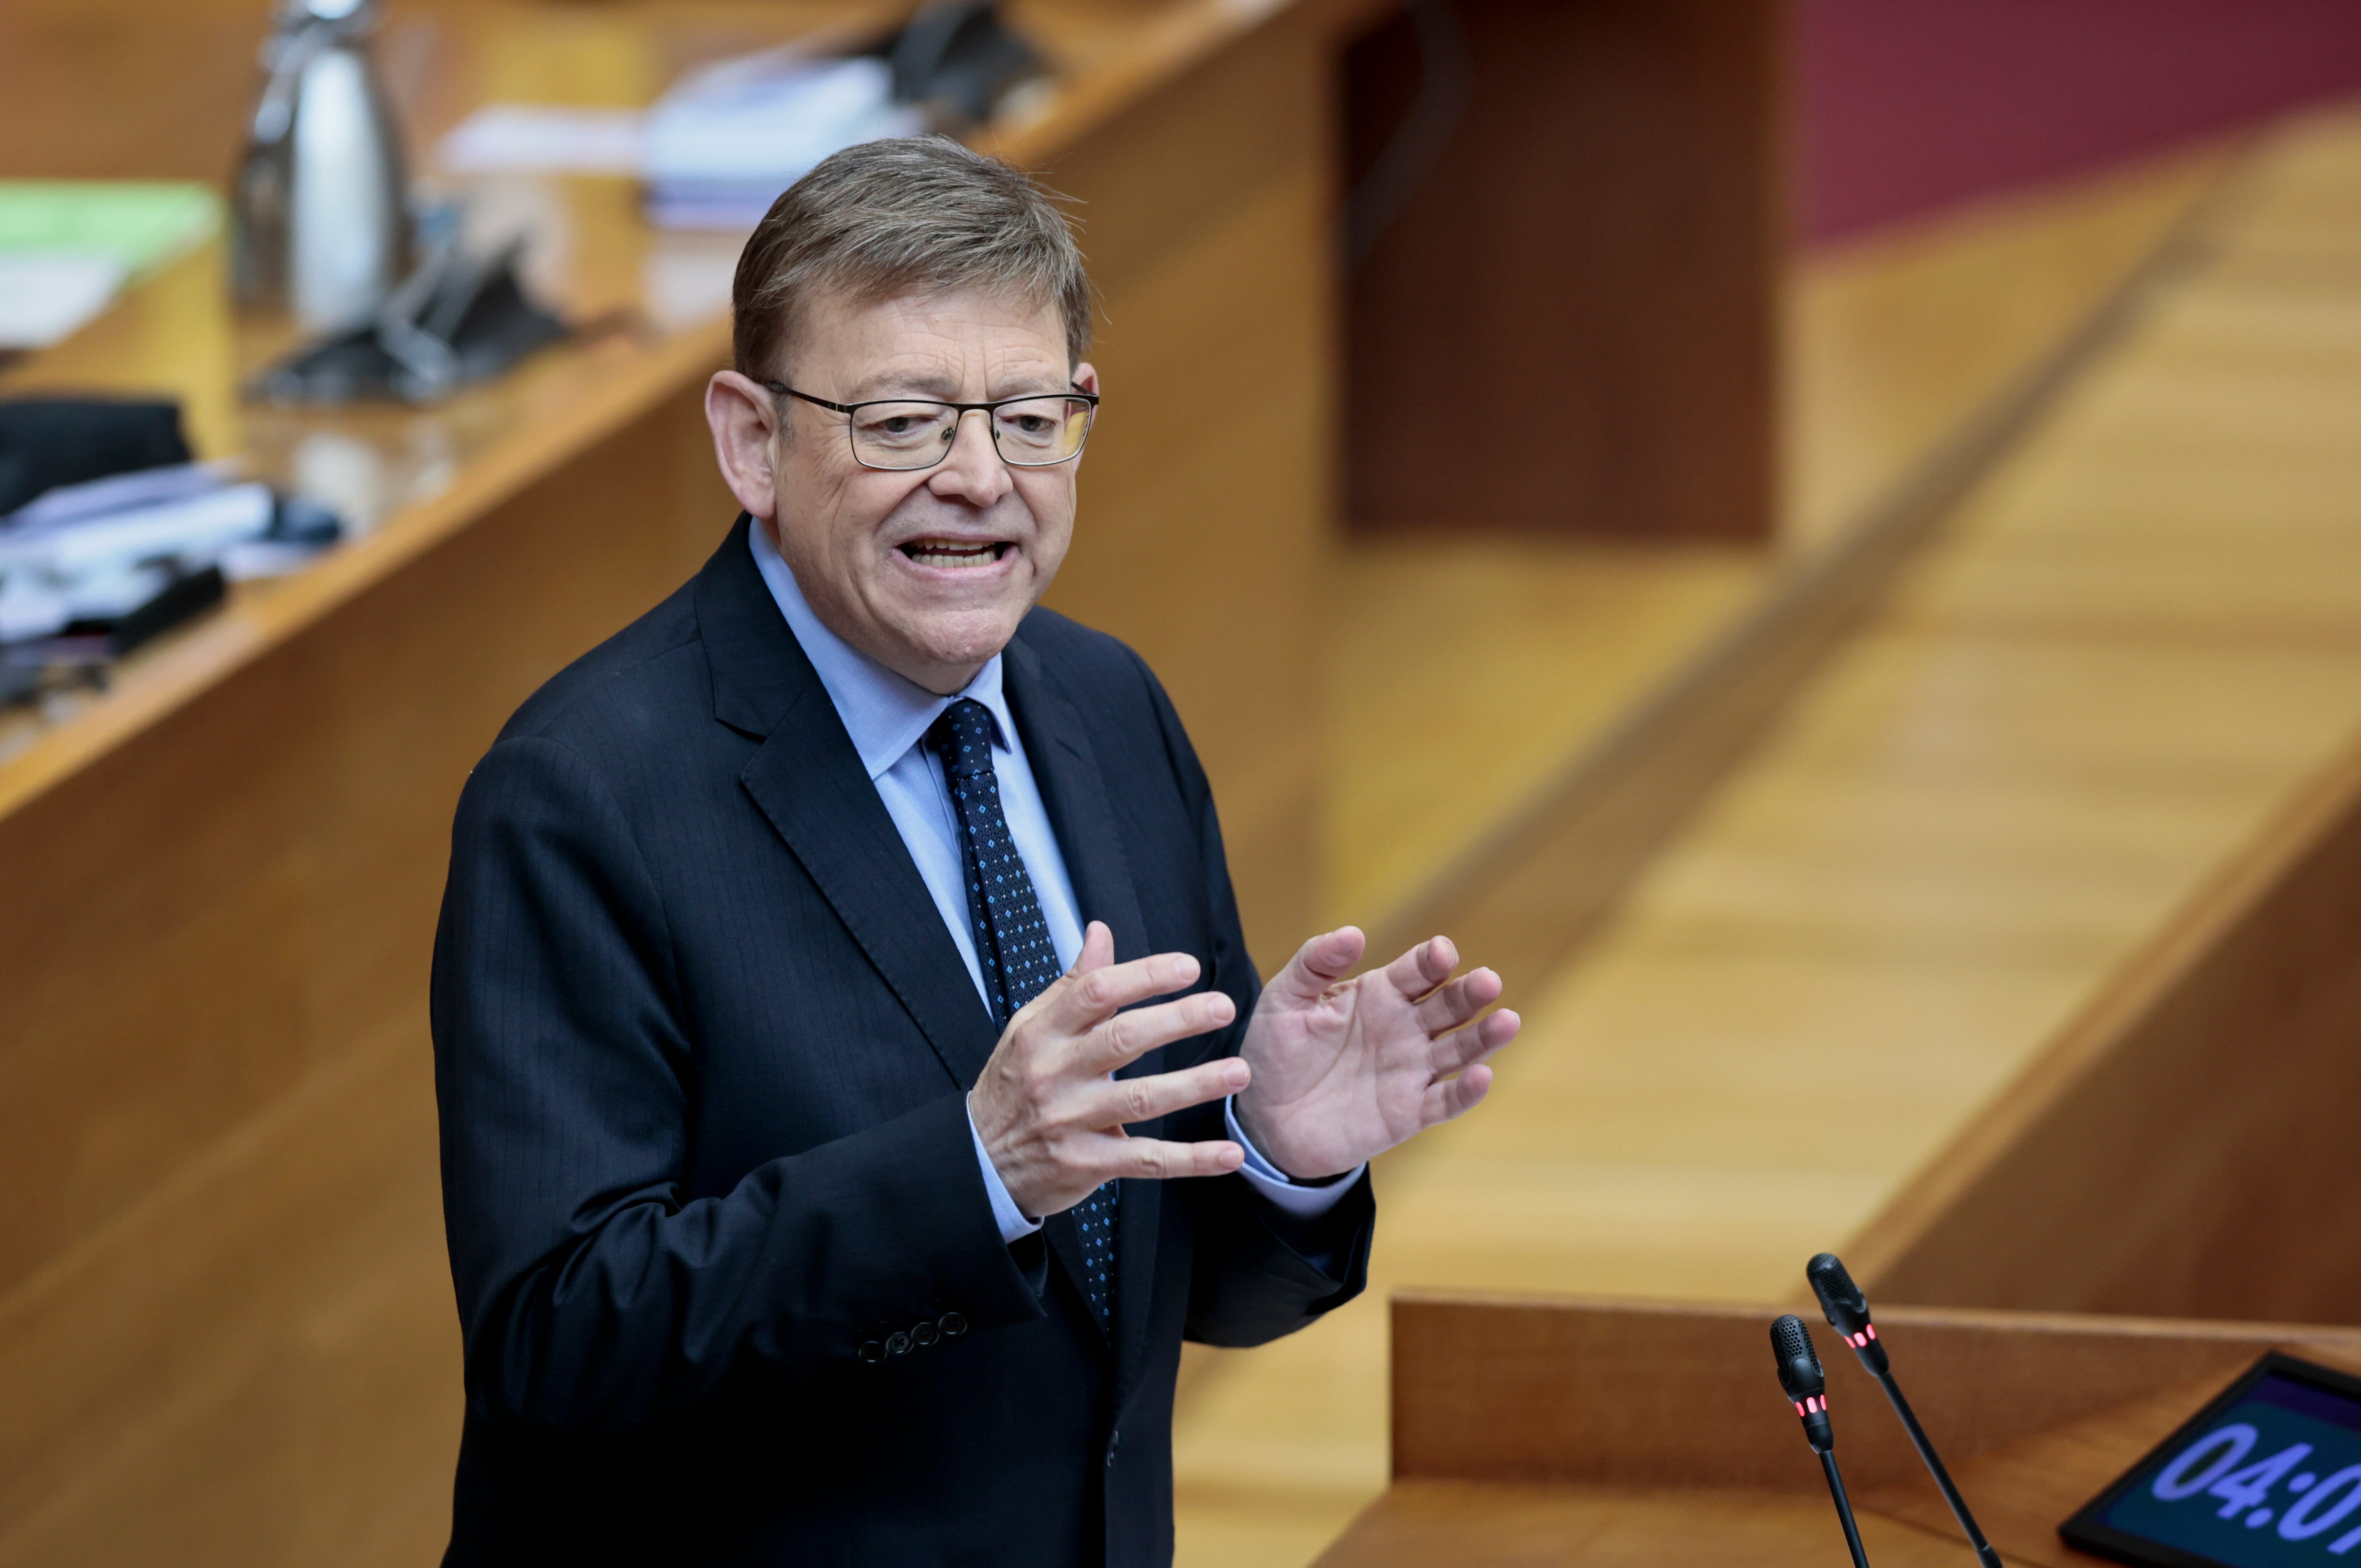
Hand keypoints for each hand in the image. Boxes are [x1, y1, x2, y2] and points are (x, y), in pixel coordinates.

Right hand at [969, 921, 1247, 1217]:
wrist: (980, 1161)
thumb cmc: (1016, 1083)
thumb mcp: (1031, 1028)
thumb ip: (1075, 984)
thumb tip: (1101, 931)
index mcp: (1042, 1032)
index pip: (1096, 993)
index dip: (1145, 976)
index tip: (1188, 967)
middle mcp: (1054, 1073)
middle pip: (1123, 1040)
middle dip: (1177, 1020)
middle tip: (1223, 1007)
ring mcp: (1070, 1121)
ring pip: (1141, 1099)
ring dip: (1195, 1085)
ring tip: (1239, 1071)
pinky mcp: (1086, 1164)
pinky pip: (1146, 1160)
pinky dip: (1191, 1160)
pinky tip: (1229, 1154)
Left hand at [1233, 928, 1518, 1179]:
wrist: (1266, 1118)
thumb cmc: (1277, 1051)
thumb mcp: (1284, 1000)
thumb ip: (1314, 964)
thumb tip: (1353, 933)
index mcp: (1380, 993)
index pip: (1417, 971)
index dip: (1431, 960)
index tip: (1442, 952)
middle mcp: (1405, 1028)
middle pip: (1448, 1006)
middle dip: (1470, 992)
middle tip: (1488, 981)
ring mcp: (1411, 1071)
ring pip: (1459, 1051)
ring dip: (1485, 1037)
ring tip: (1508, 1021)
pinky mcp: (1409, 1113)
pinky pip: (1444, 1102)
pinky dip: (1465, 1092)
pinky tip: (1482, 1076)